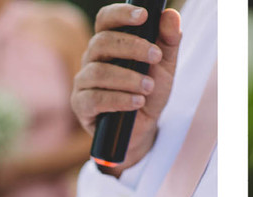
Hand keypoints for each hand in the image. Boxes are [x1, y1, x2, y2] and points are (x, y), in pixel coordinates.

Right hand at [71, 4, 182, 175]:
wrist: (143, 126)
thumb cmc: (149, 91)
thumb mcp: (165, 66)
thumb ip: (169, 41)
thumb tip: (170, 16)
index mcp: (109, 43)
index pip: (106, 19)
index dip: (121, 14)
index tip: (143, 16)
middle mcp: (92, 59)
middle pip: (102, 42)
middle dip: (132, 47)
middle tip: (156, 56)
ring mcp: (83, 82)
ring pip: (98, 72)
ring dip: (128, 78)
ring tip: (148, 87)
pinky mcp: (82, 105)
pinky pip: (95, 99)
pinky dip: (119, 99)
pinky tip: (137, 102)